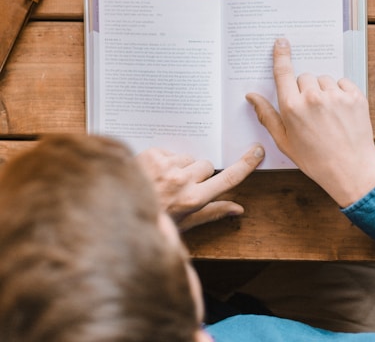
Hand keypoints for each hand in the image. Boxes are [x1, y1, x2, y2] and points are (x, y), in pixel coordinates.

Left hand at [136, 144, 264, 230]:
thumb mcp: (185, 224)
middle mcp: (182, 181)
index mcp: (193, 200)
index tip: (257, 151)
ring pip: (189, 158)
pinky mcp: (153, 155)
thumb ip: (213, 212)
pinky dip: (165, 161)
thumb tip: (239, 209)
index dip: (245, 165)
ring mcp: (167, 166)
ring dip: (181, 167)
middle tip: (183, 188)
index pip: (228, 179)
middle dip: (200, 174)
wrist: (115, 213)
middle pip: (207, 166)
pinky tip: (153, 175)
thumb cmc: (154, 222)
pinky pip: (170, 152)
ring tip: (165, 182)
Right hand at [246, 38, 374, 206]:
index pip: (282, 72)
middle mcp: (312, 97)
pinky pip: (342, 83)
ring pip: (323, 79)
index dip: (281, 55)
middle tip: (310, 111)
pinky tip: (340, 112)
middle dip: (304, 89)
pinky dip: (341, 93)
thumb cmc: (315, 159)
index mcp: (291, 107)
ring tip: (327, 114)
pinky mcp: (355, 96)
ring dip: (323, 91)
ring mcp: (335, 96)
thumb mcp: (284, 141)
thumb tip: (251, 96)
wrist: (351, 170)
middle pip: (303, 77)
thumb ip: (266, 115)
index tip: (281, 42)